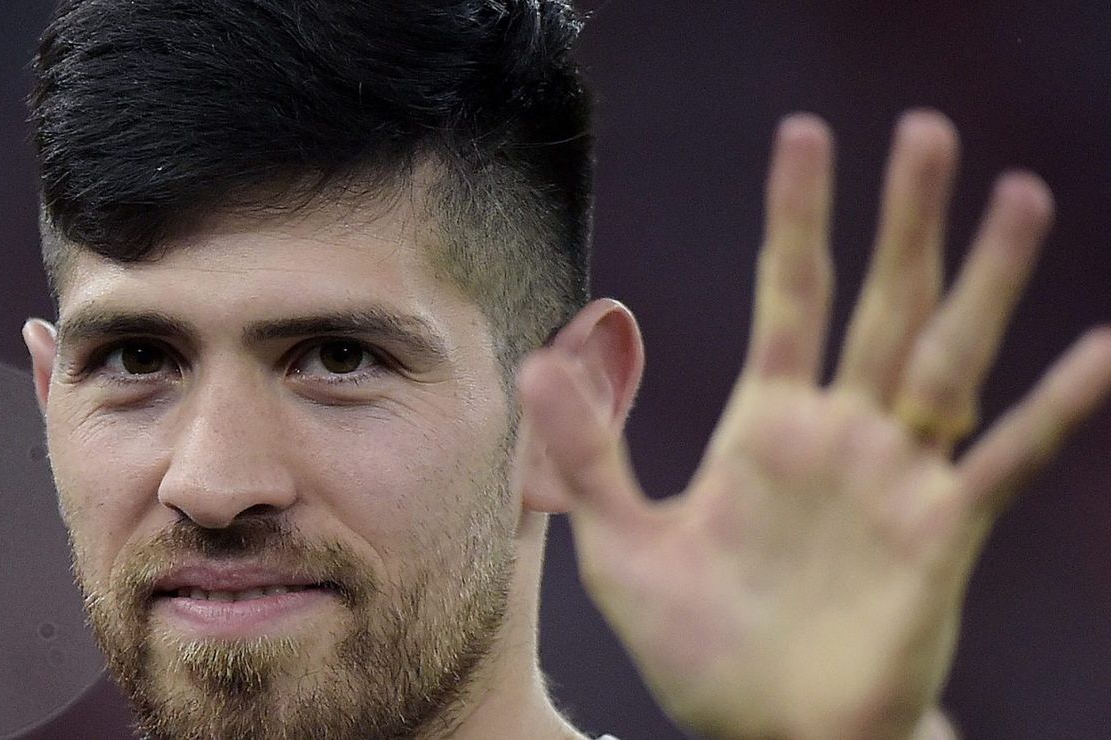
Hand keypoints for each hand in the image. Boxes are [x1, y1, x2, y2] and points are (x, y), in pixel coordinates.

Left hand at [517, 111, 1110, 739]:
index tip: (806, 135)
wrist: (768, 733)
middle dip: (903, 220)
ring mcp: (897, 476)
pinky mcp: (942, 533)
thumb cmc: (697, 646)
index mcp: (768, 423)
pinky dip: (1053, 409)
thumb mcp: (621, 545)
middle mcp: (841, 431)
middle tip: (928, 131)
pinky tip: (1100, 350)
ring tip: (1020, 196)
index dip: (797, 217)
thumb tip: (535, 361)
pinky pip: (1006, 460)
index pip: (790, 294)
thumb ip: (588, 454)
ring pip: (950, 357)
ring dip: (985, 282)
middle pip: (881, 303)